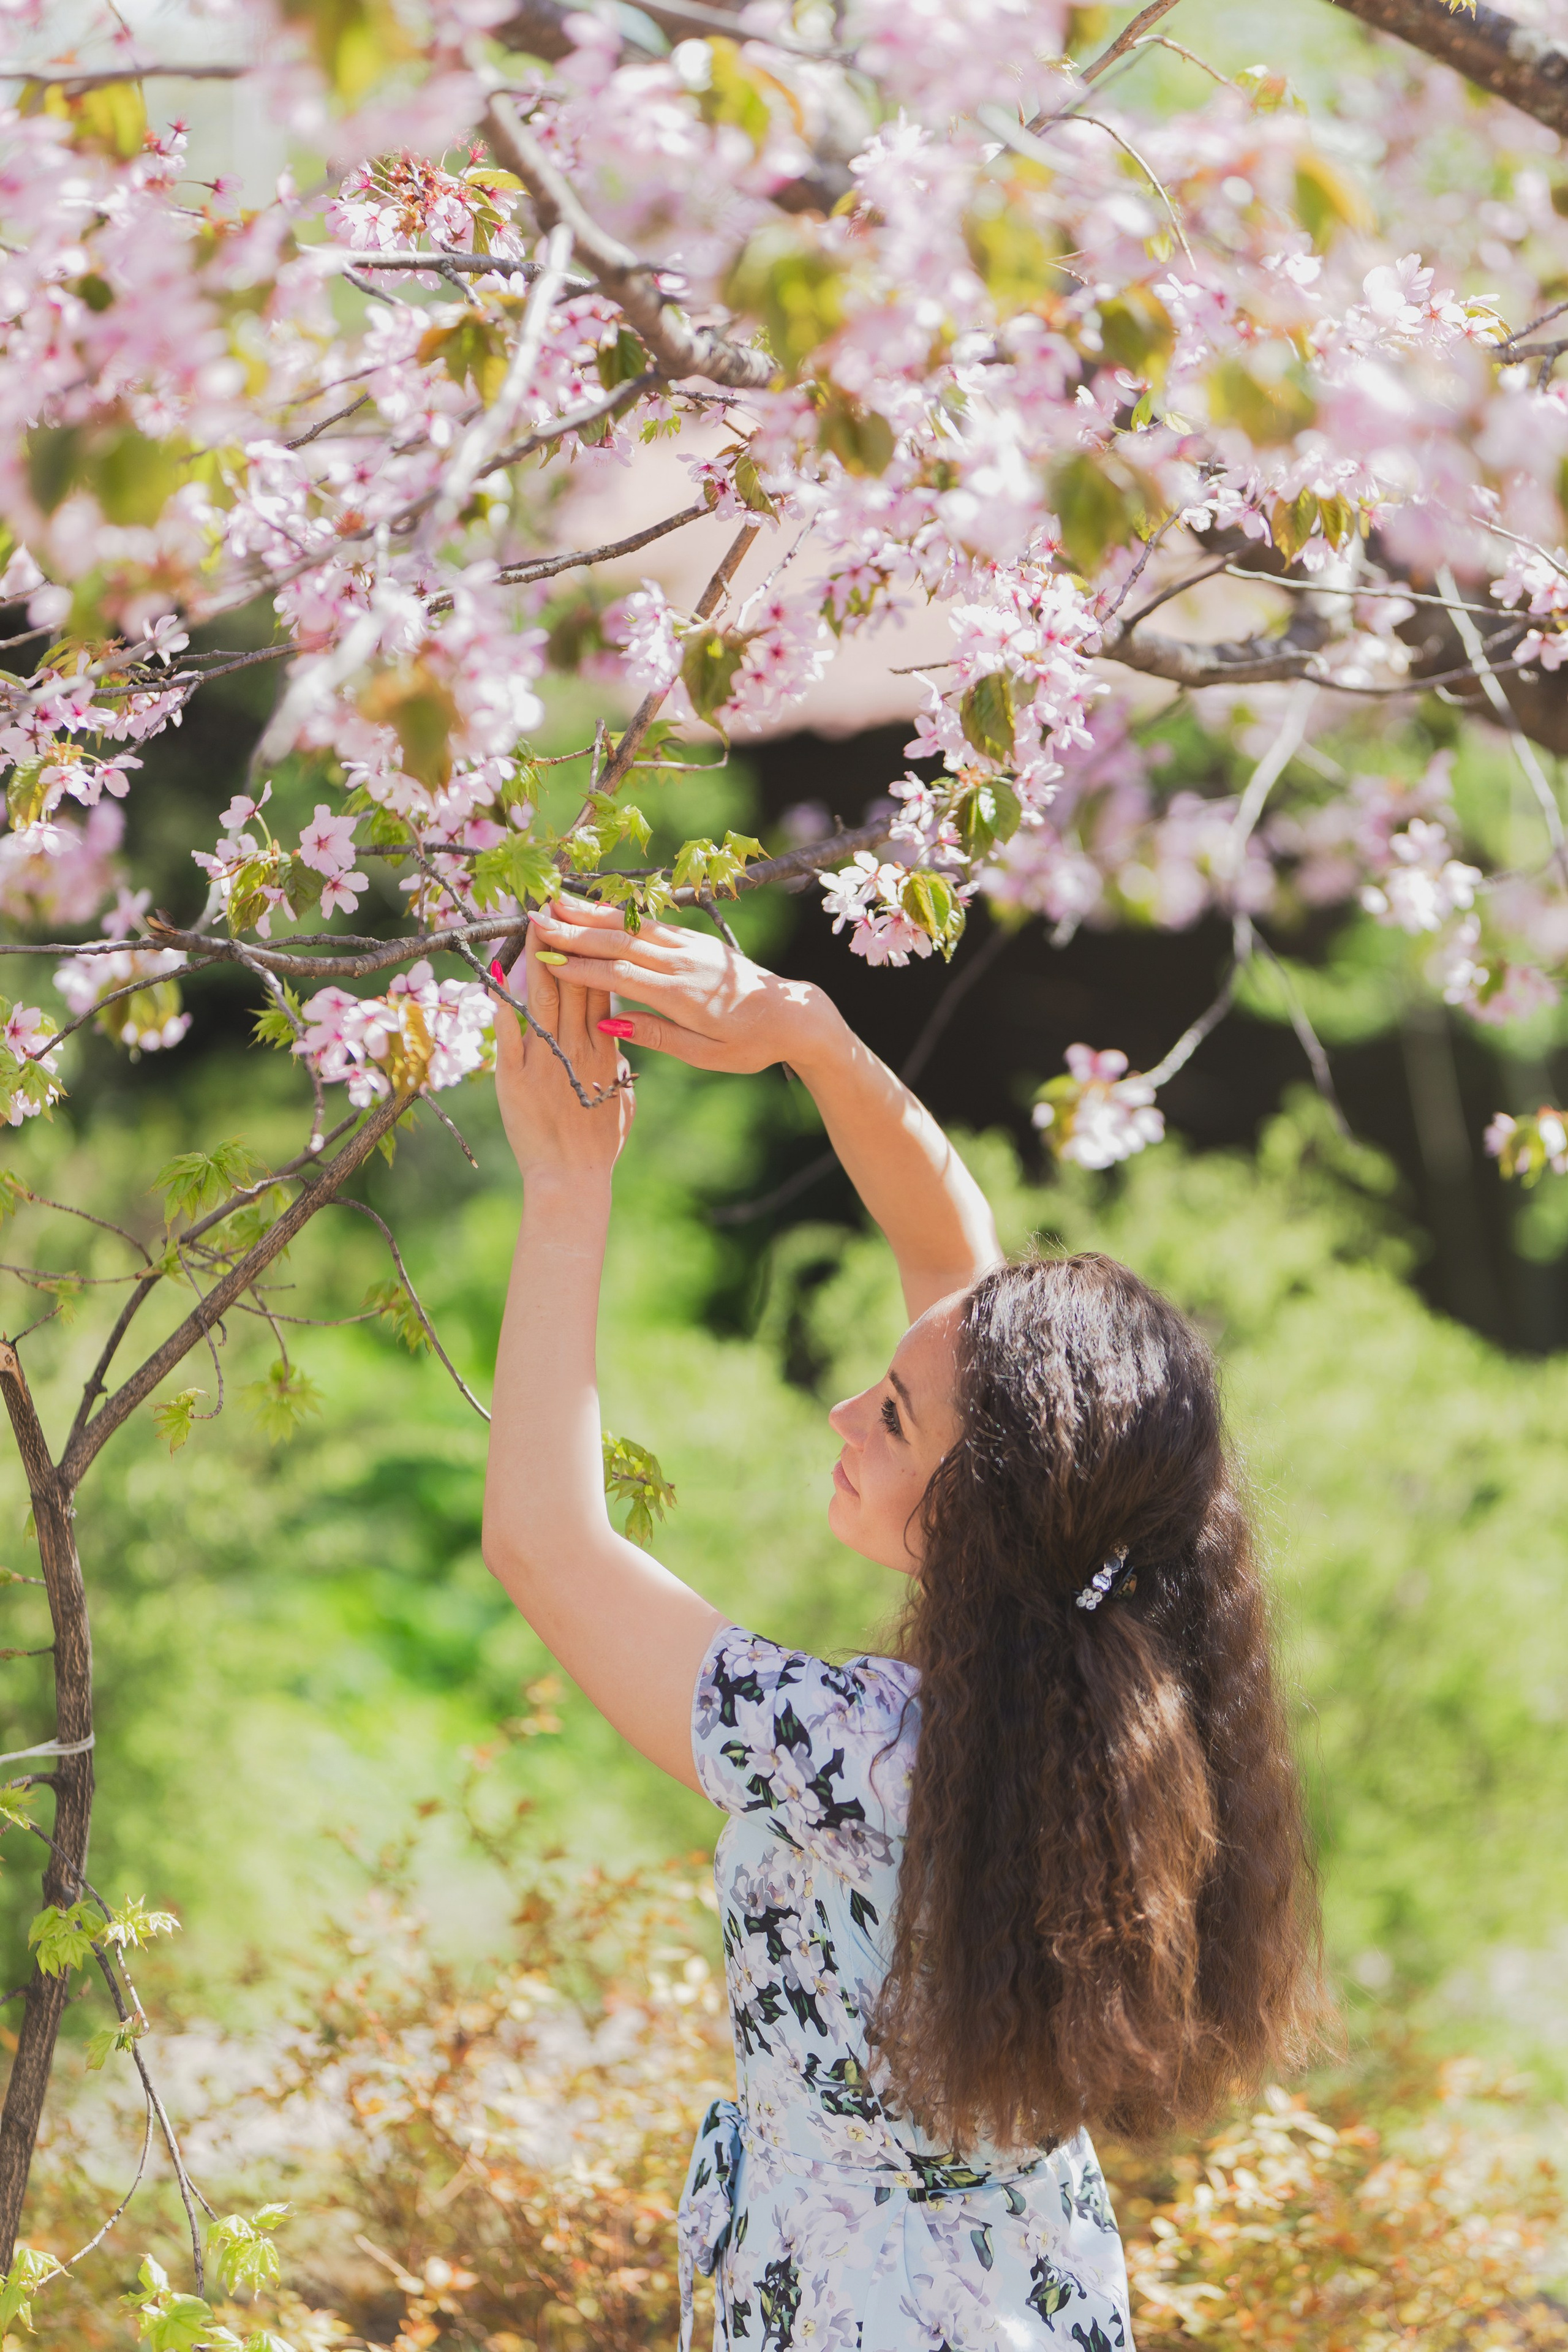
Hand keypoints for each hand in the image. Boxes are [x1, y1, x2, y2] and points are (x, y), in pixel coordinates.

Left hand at [493, 925, 635, 1179]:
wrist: (573, 1178)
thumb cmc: (601, 1147)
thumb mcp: (622, 1102)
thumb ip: (618, 1068)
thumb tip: (617, 1046)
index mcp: (607, 1051)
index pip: (605, 992)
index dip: (595, 957)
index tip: (588, 926)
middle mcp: (579, 1048)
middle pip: (575, 985)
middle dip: (564, 943)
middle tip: (553, 907)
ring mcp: (547, 1061)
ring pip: (545, 999)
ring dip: (537, 959)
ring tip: (530, 925)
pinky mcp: (517, 1077)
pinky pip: (510, 1031)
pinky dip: (503, 1001)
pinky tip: (496, 973)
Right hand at [527, 896, 841, 1074]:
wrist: (794, 1016)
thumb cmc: (750, 1044)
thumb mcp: (707, 1055)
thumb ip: (659, 1036)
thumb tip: (610, 1024)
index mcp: (682, 996)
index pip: (619, 974)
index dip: (579, 965)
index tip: (544, 957)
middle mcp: (683, 963)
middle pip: (619, 941)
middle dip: (575, 930)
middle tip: (535, 918)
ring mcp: (691, 946)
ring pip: (632, 925)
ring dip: (593, 913)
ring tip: (556, 902)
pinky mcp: (696, 940)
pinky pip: (651, 923)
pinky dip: (620, 914)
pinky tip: (598, 908)